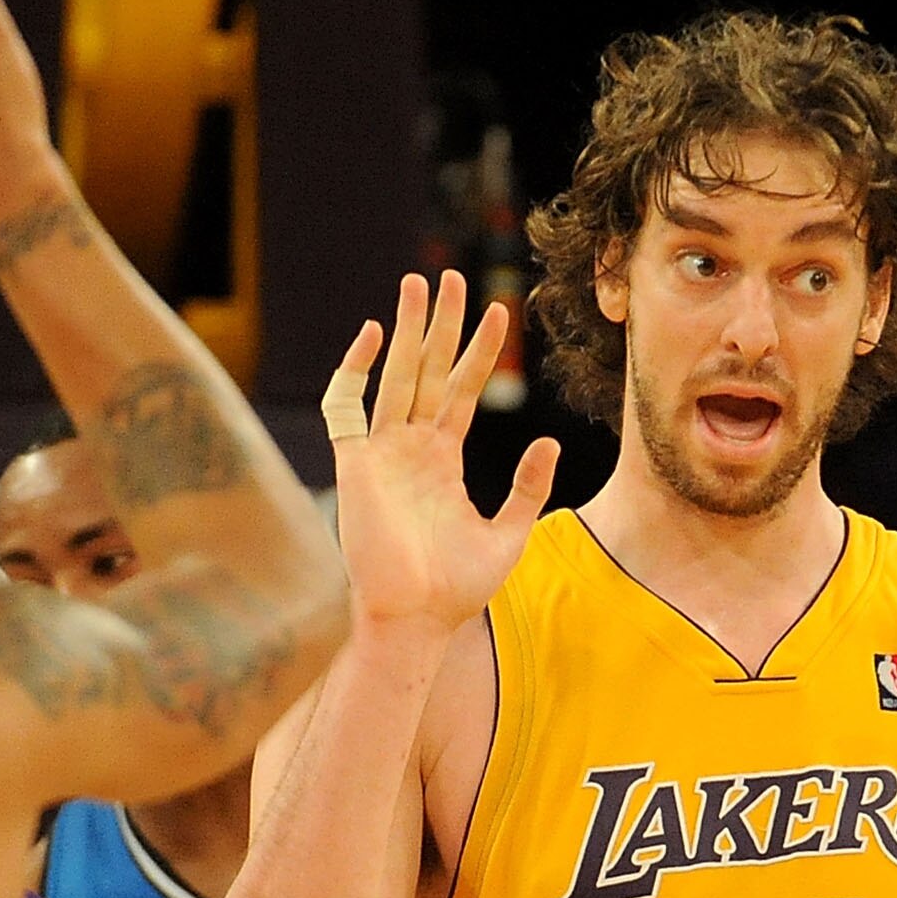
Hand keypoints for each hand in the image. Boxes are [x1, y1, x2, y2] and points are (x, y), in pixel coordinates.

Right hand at [324, 271, 558, 639]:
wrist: (418, 620)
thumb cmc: (458, 589)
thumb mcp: (509, 533)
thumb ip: (527, 487)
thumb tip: (550, 443)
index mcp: (442, 460)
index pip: (461, 391)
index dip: (477, 352)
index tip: (496, 312)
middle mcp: (410, 449)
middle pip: (426, 371)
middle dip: (438, 325)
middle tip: (451, 277)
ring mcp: (381, 453)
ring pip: (394, 377)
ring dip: (404, 331)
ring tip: (418, 285)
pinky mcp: (354, 465)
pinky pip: (346, 406)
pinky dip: (353, 370)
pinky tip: (372, 336)